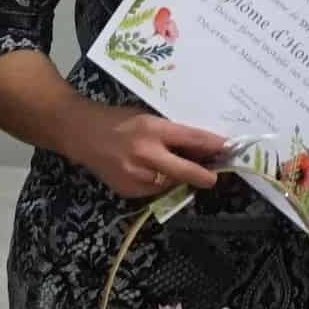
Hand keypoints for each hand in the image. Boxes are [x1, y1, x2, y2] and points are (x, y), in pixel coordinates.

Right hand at [71, 101, 239, 206]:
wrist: (80, 134)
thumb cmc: (116, 120)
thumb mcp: (146, 117)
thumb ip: (170, 132)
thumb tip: (199, 147)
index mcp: (152, 129)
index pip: (191, 138)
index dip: (213, 145)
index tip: (228, 149)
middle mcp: (145, 154)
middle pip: (186, 171)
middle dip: (204, 175)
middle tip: (214, 176)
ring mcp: (136, 175)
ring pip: (171, 183)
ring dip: (180, 179)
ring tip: (182, 170)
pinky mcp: (128, 190)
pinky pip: (154, 190)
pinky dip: (160, 184)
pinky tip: (154, 174)